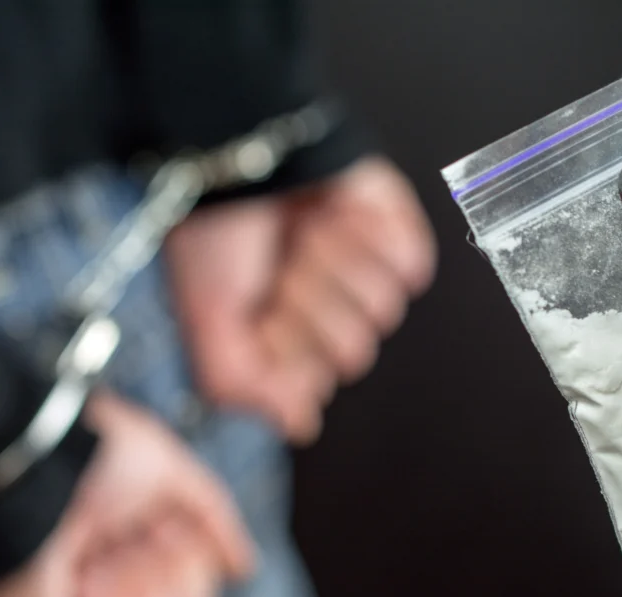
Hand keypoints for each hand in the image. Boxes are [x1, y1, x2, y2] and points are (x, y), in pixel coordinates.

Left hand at [0, 391, 253, 596]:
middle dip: (174, 584)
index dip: (192, 574)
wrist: (39, 460)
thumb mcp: (172, 471)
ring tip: (100, 564)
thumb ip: (213, 518)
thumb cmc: (92, 453)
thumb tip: (242, 567)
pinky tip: (91, 586)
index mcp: (126, 571)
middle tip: (134, 543)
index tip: (161, 530)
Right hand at [166, 155, 435, 442]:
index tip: (258, 305)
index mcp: (284, 338)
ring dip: (335, 264)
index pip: (317, 381)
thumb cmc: (215, 234)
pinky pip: (414, 265)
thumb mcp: (206, 321)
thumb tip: (301, 424)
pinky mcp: (394, 232)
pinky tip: (338, 217)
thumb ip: (242, 386)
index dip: (288, 343)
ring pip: (384, 308)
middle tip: (280, 264)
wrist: (238, 147)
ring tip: (303, 233)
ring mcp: (363, 272)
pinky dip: (374, 239)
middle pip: (356, 350)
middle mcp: (327, 310)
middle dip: (311, 301)